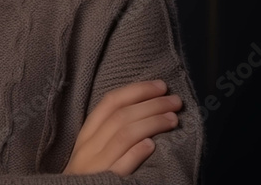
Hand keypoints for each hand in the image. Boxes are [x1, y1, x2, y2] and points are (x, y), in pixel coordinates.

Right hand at [62, 80, 180, 175]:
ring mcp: (95, 166)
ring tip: (173, 119)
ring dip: (151, 123)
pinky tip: (152, 145)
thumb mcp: (91, 152)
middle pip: (121, 116)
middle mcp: (88, 148)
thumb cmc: (88, 177)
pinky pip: (120, 165)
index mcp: (86, 135)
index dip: (136, 91)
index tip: (160, 86)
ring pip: (124, 135)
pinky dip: (136, 152)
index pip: (110, 103)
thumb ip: (108, 134)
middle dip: (151, 104)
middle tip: (175, 101)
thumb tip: (142, 111)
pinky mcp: (103, 183)